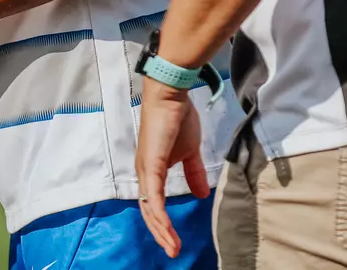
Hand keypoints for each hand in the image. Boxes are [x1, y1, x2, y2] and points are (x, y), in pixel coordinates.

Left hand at [135, 76, 209, 257]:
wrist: (171, 96)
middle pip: (149, 212)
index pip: (154, 204)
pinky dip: (160, 214)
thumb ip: (193, 173)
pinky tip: (166, 228)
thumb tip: (202, 194)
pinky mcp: (151, 165)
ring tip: (173, 247)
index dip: (163, 224)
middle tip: (174, 251)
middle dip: (161, 234)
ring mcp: (146, 170)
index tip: (175, 241)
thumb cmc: (178, 120)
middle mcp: (144, 173)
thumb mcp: (189, 152)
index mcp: (152, 171)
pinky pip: (153, 196)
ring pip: (149, 208)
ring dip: (161, 230)